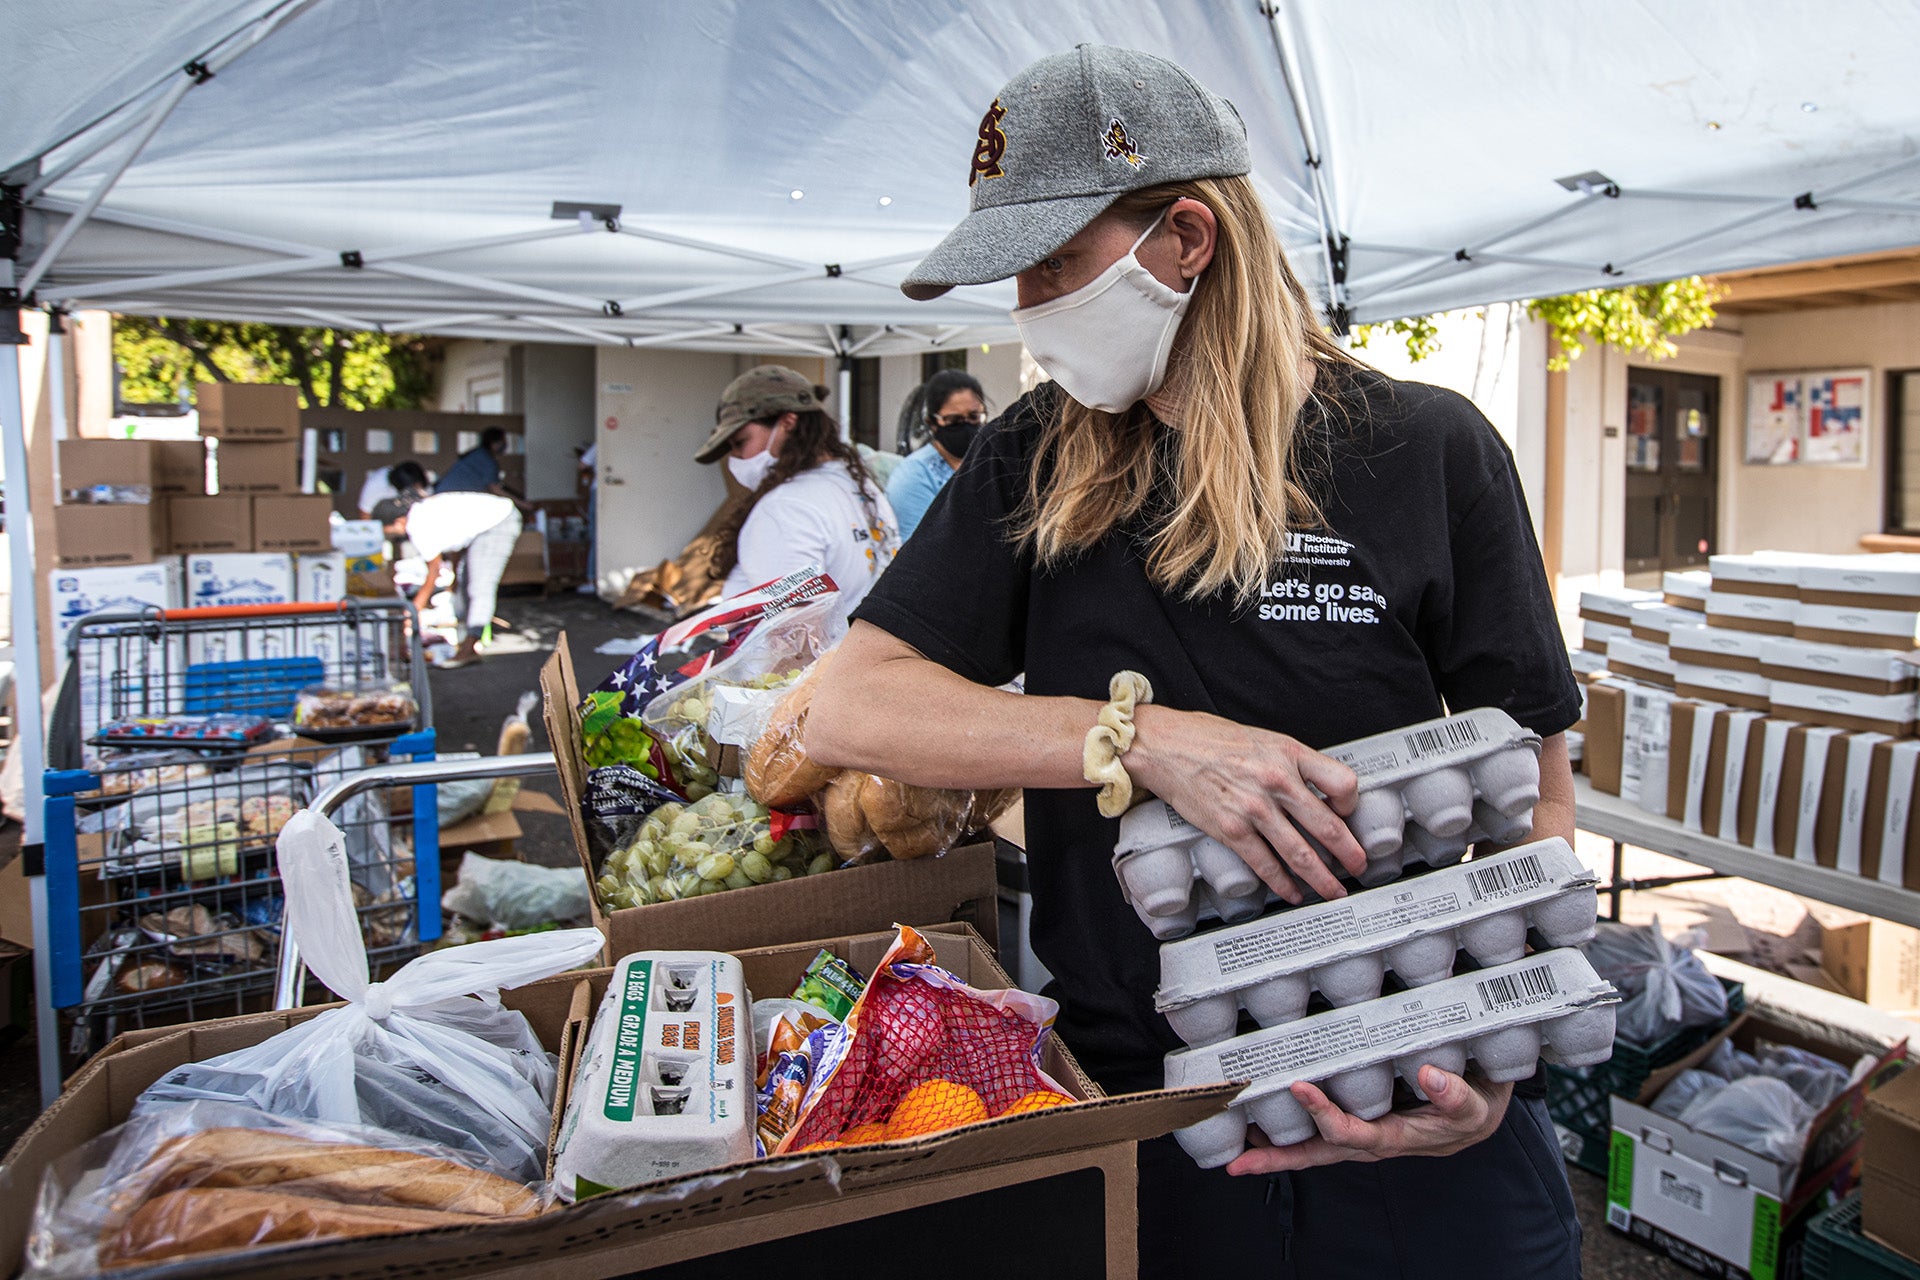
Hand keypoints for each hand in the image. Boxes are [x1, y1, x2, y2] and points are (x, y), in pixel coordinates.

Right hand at [1126, 704, 1364, 902]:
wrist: (1166, 746)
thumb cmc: (1209, 739)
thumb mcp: (1262, 740)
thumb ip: (1290, 763)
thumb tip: (1314, 792)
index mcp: (1288, 754)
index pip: (1342, 782)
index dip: (1352, 804)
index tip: (1349, 814)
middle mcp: (1276, 781)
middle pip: (1327, 826)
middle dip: (1349, 853)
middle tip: (1359, 866)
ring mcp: (1254, 808)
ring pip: (1300, 853)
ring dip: (1322, 879)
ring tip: (1333, 891)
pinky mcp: (1231, 829)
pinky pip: (1265, 864)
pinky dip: (1282, 883)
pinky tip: (1291, 892)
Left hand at [1224, 1067, 1512, 1172]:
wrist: (1483, 1111)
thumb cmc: (1476, 1106)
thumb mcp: (1476, 1104)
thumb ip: (1456, 1095)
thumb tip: (1430, 1075)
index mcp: (1398, 1137)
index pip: (1354, 1132)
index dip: (1325, 1115)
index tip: (1300, 1088)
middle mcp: (1375, 1141)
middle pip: (1320, 1154)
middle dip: (1279, 1157)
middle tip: (1240, 1160)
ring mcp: (1366, 1135)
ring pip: (1316, 1149)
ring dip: (1277, 1151)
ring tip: (1236, 1150)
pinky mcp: (1363, 1124)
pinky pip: (1322, 1136)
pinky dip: (1293, 1137)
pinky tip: (1262, 1127)